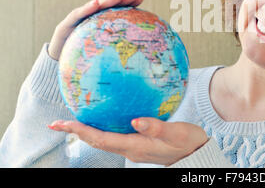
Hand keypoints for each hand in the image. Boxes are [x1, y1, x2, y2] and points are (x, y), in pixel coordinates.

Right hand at [48, 0, 144, 59]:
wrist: (56, 68)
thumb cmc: (84, 64)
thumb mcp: (104, 59)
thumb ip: (121, 54)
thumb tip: (146, 61)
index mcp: (103, 24)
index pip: (118, 9)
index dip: (130, 1)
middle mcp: (91, 18)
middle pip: (109, 5)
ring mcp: (78, 20)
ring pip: (95, 7)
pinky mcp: (65, 26)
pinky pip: (77, 16)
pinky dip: (86, 9)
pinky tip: (96, 4)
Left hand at [48, 118, 208, 165]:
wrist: (196, 155)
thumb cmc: (188, 143)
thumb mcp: (176, 133)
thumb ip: (156, 127)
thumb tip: (135, 121)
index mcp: (136, 147)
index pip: (102, 139)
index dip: (81, 131)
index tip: (63, 124)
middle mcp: (130, 149)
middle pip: (97, 141)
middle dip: (76, 132)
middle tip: (57, 122)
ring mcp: (133, 148)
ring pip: (103, 140)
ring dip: (86, 132)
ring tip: (73, 122)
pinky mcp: (139, 144)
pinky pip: (113, 137)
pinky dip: (101, 129)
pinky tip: (102, 119)